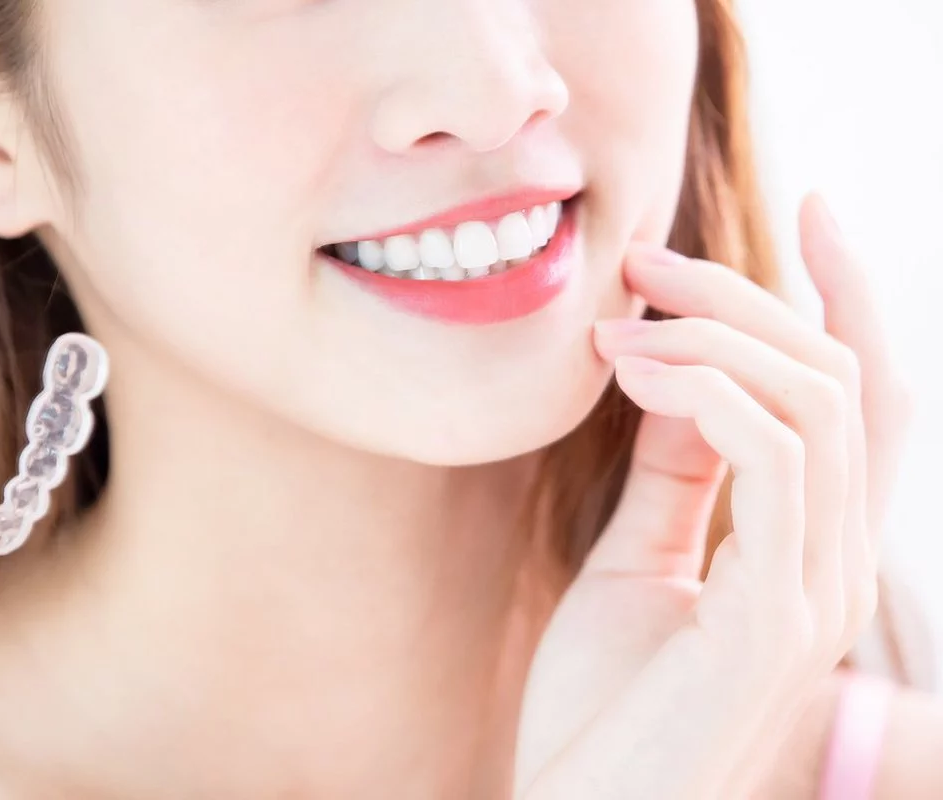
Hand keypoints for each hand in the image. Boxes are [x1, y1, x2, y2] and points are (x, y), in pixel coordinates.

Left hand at [512, 194, 910, 798]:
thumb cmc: (602, 707)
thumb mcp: (637, 563)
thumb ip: (674, 473)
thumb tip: (681, 369)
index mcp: (808, 550)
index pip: (862, 399)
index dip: (849, 297)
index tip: (807, 209)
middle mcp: (836, 567)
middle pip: (845, 379)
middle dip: (752, 294)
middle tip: (644, 258)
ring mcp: (817, 596)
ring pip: (819, 403)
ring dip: (716, 333)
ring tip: (616, 322)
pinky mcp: (774, 621)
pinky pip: (773, 458)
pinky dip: (704, 389)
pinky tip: (630, 371)